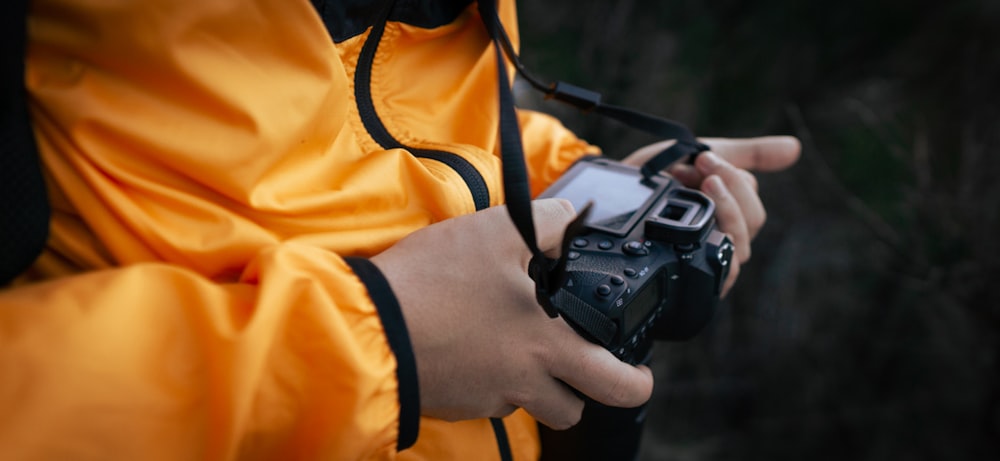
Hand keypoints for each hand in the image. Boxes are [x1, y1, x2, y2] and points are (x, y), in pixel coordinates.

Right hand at [371, 199, 653, 428]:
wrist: (370, 327)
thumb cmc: (434, 283)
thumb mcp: (498, 232)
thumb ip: (548, 223)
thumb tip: (572, 218)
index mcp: (547, 347)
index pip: (615, 385)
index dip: (635, 384)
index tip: (637, 374)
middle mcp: (522, 382)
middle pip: (572, 411)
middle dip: (588, 395)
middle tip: (588, 374)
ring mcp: (485, 397)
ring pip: (527, 405)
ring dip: (536, 387)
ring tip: (523, 351)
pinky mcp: (452, 401)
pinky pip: (485, 398)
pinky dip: (488, 379)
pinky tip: (471, 344)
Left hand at [624, 136, 800, 294]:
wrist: (615, 193)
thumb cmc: (661, 177)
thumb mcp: (704, 155)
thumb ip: (749, 154)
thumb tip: (795, 148)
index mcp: (734, 213)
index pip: (754, 207)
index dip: (734, 180)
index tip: (705, 156)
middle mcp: (726, 239)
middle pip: (750, 226)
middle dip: (727, 192)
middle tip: (698, 170)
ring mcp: (709, 257)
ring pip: (737, 247)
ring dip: (719, 213)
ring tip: (695, 188)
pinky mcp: (693, 276)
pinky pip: (717, 273)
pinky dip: (710, 251)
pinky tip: (695, 235)